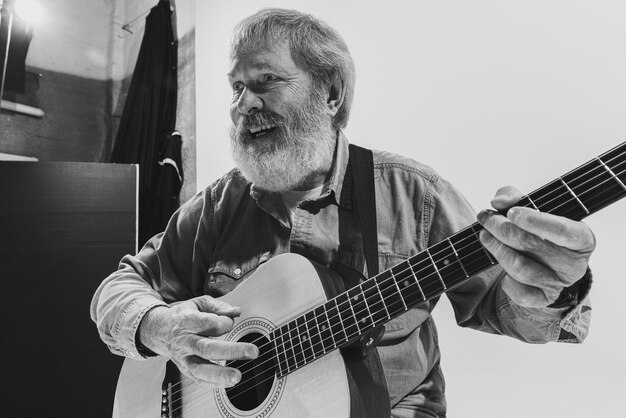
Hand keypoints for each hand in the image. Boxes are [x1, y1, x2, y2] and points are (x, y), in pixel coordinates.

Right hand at [138, 296, 257, 386]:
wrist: (159, 330)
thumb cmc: (184, 315)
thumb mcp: (199, 303)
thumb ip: (219, 306)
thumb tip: (236, 312)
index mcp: (187, 321)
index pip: (209, 323)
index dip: (225, 322)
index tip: (230, 321)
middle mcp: (185, 341)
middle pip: (207, 348)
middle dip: (232, 350)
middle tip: (253, 351)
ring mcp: (183, 358)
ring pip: (200, 369)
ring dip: (220, 374)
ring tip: (237, 376)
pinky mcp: (185, 370)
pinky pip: (198, 380)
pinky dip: (213, 384)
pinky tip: (228, 383)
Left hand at [477, 186, 594, 307]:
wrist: (549, 263)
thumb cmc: (541, 230)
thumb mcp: (535, 208)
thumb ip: (516, 197)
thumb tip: (499, 202)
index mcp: (581, 239)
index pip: (562, 231)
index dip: (535, 221)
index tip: (511, 212)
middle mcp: (573, 263)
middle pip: (531, 245)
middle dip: (502, 229)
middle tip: (485, 218)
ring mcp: (559, 283)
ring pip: (520, 269)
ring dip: (497, 250)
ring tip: (485, 236)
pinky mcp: (544, 298)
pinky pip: (521, 294)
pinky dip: (507, 282)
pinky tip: (501, 268)